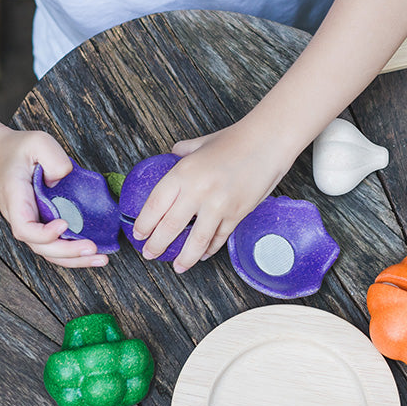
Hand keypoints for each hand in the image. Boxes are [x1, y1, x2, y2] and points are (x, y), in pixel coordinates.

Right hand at [0, 128, 109, 268]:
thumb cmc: (18, 149)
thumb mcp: (37, 142)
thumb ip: (54, 157)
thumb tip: (64, 178)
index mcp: (16, 199)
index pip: (24, 228)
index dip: (43, 233)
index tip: (63, 224)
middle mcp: (20, 216)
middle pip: (40, 247)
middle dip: (67, 252)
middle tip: (93, 249)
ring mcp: (30, 222)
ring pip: (48, 250)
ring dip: (73, 258)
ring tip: (100, 259)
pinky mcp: (40, 222)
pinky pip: (54, 243)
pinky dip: (71, 252)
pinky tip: (92, 253)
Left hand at [132, 121, 289, 272]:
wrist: (268, 142)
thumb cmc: (235, 140)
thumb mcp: (201, 143)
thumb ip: (182, 152)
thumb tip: (170, 157)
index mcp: (183, 172)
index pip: (154, 205)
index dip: (144, 224)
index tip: (139, 234)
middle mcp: (198, 191)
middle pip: (170, 227)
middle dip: (156, 245)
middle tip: (149, 254)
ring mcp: (218, 205)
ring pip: (196, 241)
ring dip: (184, 257)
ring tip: (177, 266)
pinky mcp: (237, 214)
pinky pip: (219, 238)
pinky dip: (210, 249)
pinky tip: (203, 254)